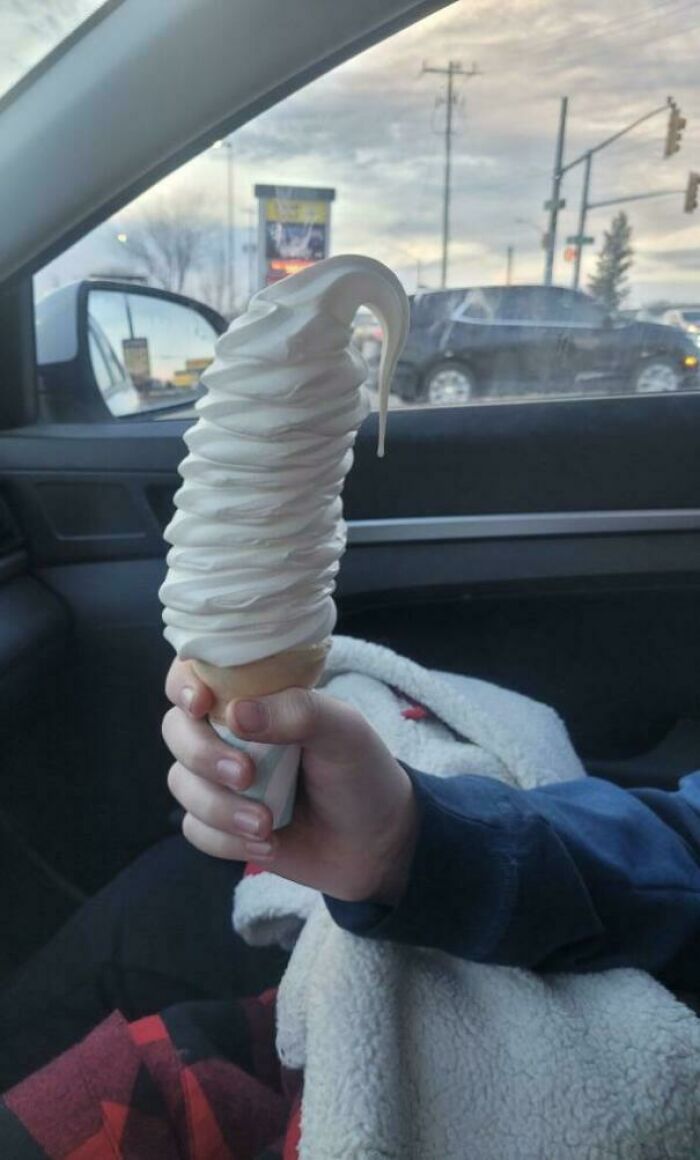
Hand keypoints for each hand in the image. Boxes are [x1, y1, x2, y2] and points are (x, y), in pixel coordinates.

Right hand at [163, 659, 418, 904]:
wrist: (376, 845)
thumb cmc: (361, 772)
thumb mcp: (344, 731)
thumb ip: (298, 712)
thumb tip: (235, 713)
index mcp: (256, 697)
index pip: (197, 674)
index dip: (184, 683)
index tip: (201, 703)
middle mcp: (229, 733)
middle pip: (176, 730)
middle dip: (203, 755)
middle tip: (246, 775)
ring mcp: (221, 779)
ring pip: (181, 783)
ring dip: (219, 808)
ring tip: (267, 824)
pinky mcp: (220, 824)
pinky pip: (195, 828)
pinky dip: (226, 839)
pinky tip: (268, 843)